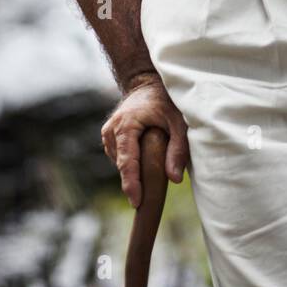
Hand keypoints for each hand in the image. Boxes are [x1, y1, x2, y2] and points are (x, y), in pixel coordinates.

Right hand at [101, 75, 188, 207]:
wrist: (147, 84)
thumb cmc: (166, 100)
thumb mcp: (178, 121)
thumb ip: (178, 149)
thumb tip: (175, 179)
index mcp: (126, 125)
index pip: (127, 161)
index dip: (132, 184)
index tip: (137, 202)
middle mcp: (111, 130)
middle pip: (122, 165)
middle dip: (134, 181)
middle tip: (149, 198)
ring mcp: (107, 133)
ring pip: (120, 162)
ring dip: (134, 170)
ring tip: (150, 173)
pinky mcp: (109, 136)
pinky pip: (119, 157)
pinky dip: (131, 162)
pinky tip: (144, 162)